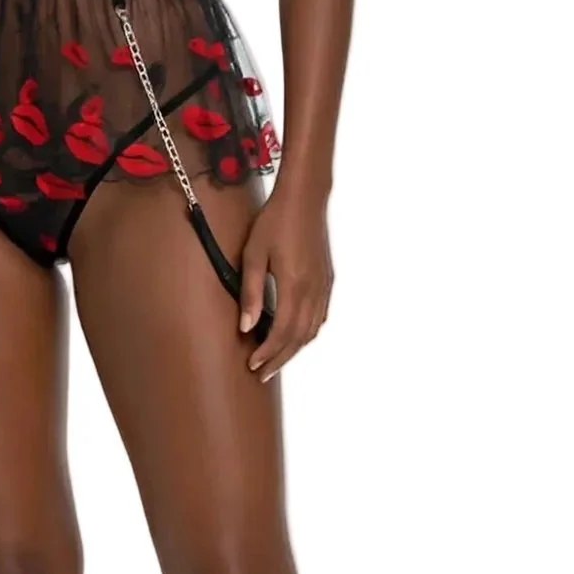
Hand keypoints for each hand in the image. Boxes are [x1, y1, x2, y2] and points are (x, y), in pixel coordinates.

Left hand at [237, 186, 332, 381]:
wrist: (304, 199)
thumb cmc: (274, 223)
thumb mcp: (253, 255)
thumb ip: (251, 293)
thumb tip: (245, 326)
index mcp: (294, 285)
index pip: (281, 332)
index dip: (267, 353)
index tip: (252, 365)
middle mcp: (313, 290)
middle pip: (299, 337)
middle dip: (280, 359)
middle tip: (262, 374)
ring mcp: (323, 286)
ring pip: (312, 330)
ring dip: (294, 349)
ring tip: (276, 360)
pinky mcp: (327, 280)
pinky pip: (320, 316)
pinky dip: (307, 333)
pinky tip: (296, 335)